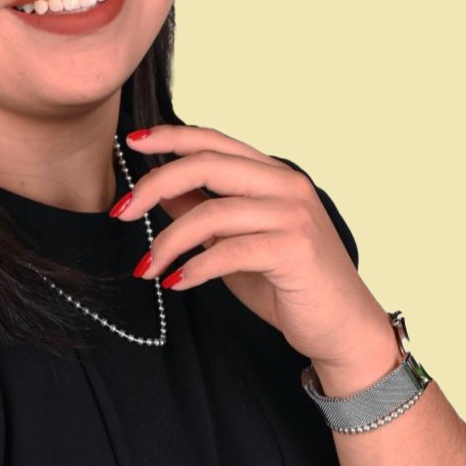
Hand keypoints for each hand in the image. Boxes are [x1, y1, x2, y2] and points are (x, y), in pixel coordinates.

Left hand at [117, 124, 397, 387]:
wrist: (343, 329)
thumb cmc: (289, 283)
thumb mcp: (236, 239)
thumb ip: (204, 210)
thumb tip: (160, 190)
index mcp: (272, 174)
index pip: (213, 140)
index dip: (170, 136)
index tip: (132, 143)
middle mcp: (285, 184)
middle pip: (205, 165)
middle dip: (154, 185)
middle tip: (122, 212)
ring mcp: (293, 215)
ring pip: (210, 213)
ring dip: (167, 242)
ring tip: (146, 267)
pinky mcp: (294, 249)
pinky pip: (227, 251)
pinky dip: (194, 268)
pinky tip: (176, 282)